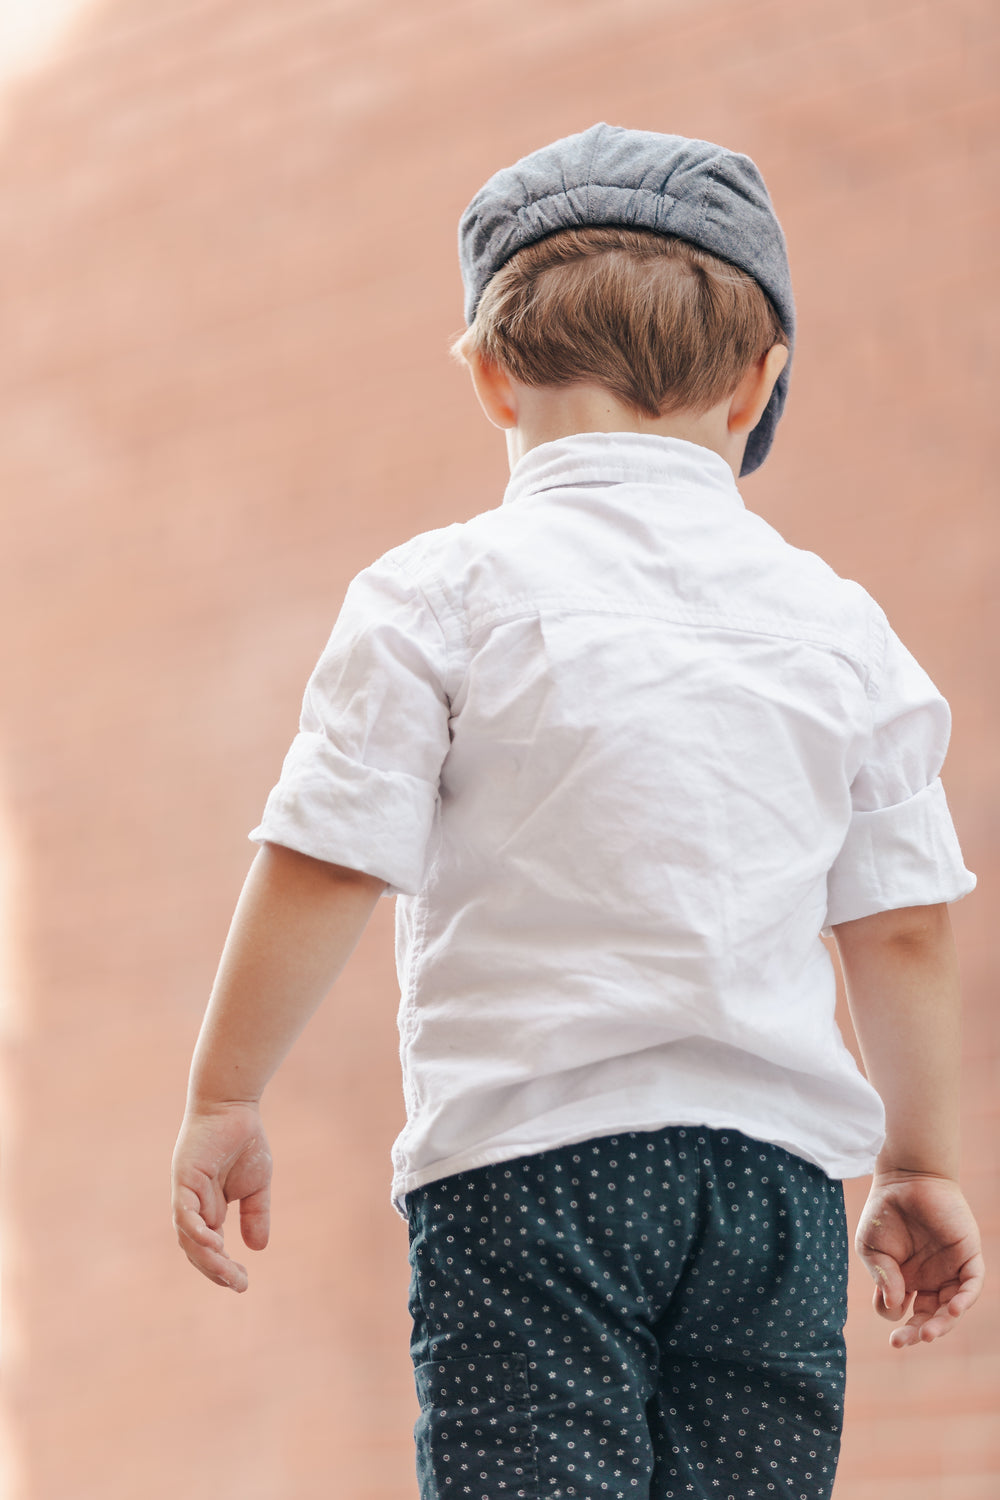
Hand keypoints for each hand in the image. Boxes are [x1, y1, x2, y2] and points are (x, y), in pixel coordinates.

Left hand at [171, 1102, 272, 1292]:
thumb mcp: (256, 1185)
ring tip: (227, 1271)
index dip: (222, 1269)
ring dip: (206, 1256)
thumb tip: (257, 1248)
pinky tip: (212, 1241)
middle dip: (216, 1270)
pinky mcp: (183, 1179)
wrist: (233, 1106)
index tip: (243, 1284)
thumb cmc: (243, 1140)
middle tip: (239, 1283)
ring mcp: (186, 1194)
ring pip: (188, 1236)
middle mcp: (192, 1207)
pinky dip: (195, 1230)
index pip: (209, 1250)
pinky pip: (184, 1212)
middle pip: (196, 1250)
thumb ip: (255, 1215)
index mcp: (207, 1210)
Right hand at [855, 1172, 983, 1347]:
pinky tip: (952, 1310)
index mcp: (906, 1280)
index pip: (903, 1312)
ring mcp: (949, 1270)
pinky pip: (971, 1285)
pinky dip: (964, 1300)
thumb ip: (881, 1276)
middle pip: (929, 1318)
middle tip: (903, 1342)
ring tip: (926, 1334)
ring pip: (951, 1308)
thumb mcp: (871, 1247)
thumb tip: (896, 1305)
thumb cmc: (884, 1211)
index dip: (892, 1314)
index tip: (884, 1302)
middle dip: (916, 1333)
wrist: (905, 1177)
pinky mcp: (967, 1257)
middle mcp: (930, 1280)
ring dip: (941, 1325)